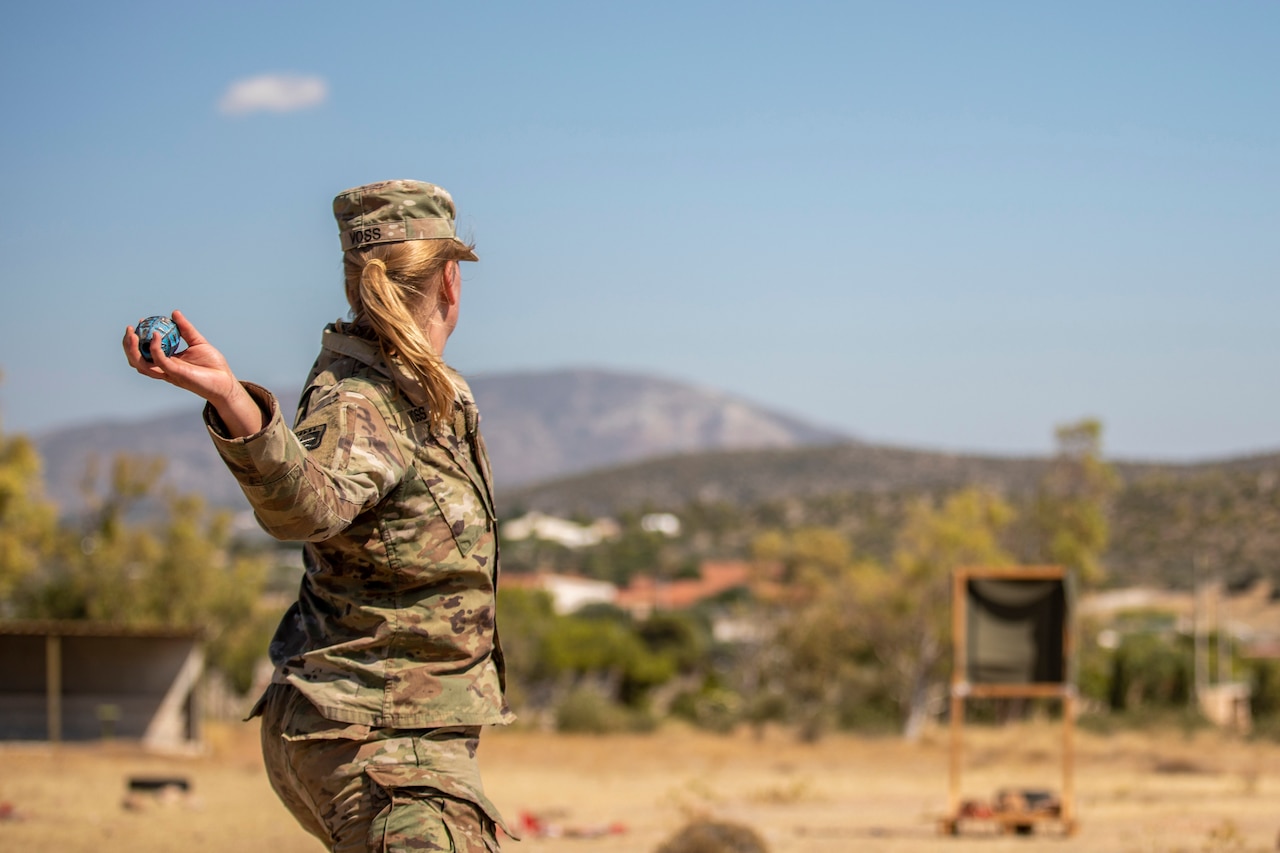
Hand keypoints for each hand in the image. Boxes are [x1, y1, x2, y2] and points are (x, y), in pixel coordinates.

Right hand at [122, 309, 263, 436]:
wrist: (225, 381)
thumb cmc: (213, 365)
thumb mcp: (198, 342)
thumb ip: (185, 329)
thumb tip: (174, 313)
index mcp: (167, 361)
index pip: (145, 352)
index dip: (138, 338)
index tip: (140, 322)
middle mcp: (164, 368)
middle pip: (136, 360)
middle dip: (128, 345)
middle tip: (130, 328)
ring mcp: (168, 372)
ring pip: (141, 364)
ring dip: (133, 349)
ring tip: (134, 334)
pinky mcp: (176, 374)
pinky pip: (160, 361)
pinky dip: (155, 348)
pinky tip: (157, 336)